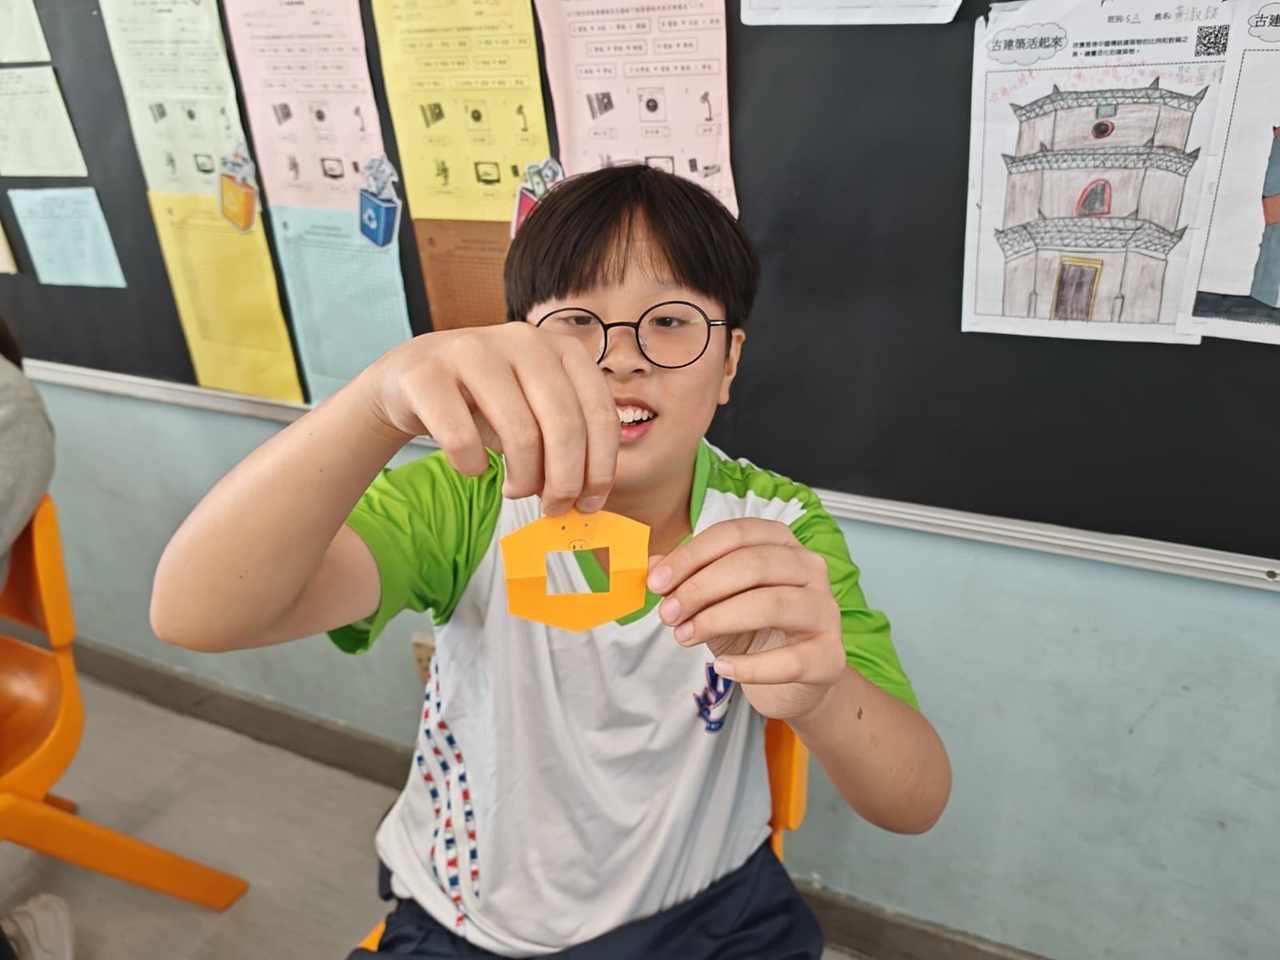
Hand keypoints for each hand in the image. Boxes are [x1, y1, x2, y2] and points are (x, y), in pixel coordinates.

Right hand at [358, 324, 619, 514]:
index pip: (599, 411)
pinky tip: (472, 467)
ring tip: (515, 490)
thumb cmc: (482, 399)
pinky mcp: (427, 374)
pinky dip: (472, 466)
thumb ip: (565, 439)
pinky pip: (462, 439)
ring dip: (523, 479)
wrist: (408, 376)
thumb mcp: (533, 407)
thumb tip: (587, 496)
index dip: (600, 465)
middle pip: (565, 425)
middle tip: (553, 507)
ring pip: (520, 433)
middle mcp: (523, 340)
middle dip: (565, 480)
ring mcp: (472, 351)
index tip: (589, 502)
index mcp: (561, 347)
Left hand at [647, 519, 847, 721]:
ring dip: (719, 619)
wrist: (793, 681)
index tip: (657, 582)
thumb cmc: (753, 631)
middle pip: (754, 564)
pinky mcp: (830, 656)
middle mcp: (810, 569)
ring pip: (773, 604)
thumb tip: (650, 569)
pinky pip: (790, 660)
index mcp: (782, 543)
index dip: (692, 555)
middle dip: (701, 587)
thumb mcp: (713, 600)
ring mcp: (825, 611)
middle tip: (668, 613)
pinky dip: (751, 666)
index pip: (735, 534)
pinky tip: (722, 668)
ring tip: (685, 636)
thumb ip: (685, 580)